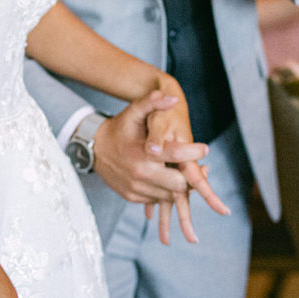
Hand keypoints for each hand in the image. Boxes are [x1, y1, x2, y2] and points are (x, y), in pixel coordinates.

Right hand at [93, 91, 230, 244]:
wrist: (94, 149)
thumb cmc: (119, 129)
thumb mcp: (133, 112)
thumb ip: (152, 102)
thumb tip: (172, 98)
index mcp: (143, 154)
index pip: (176, 155)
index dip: (193, 152)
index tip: (205, 148)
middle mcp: (141, 174)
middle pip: (178, 184)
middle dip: (191, 177)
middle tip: (202, 167)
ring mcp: (136, 188)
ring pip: (170, 196)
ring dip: (181, 186)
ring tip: (189, 174)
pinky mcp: (133, 197)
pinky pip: (157, 199)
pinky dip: (166, 192)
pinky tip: (171, 180)